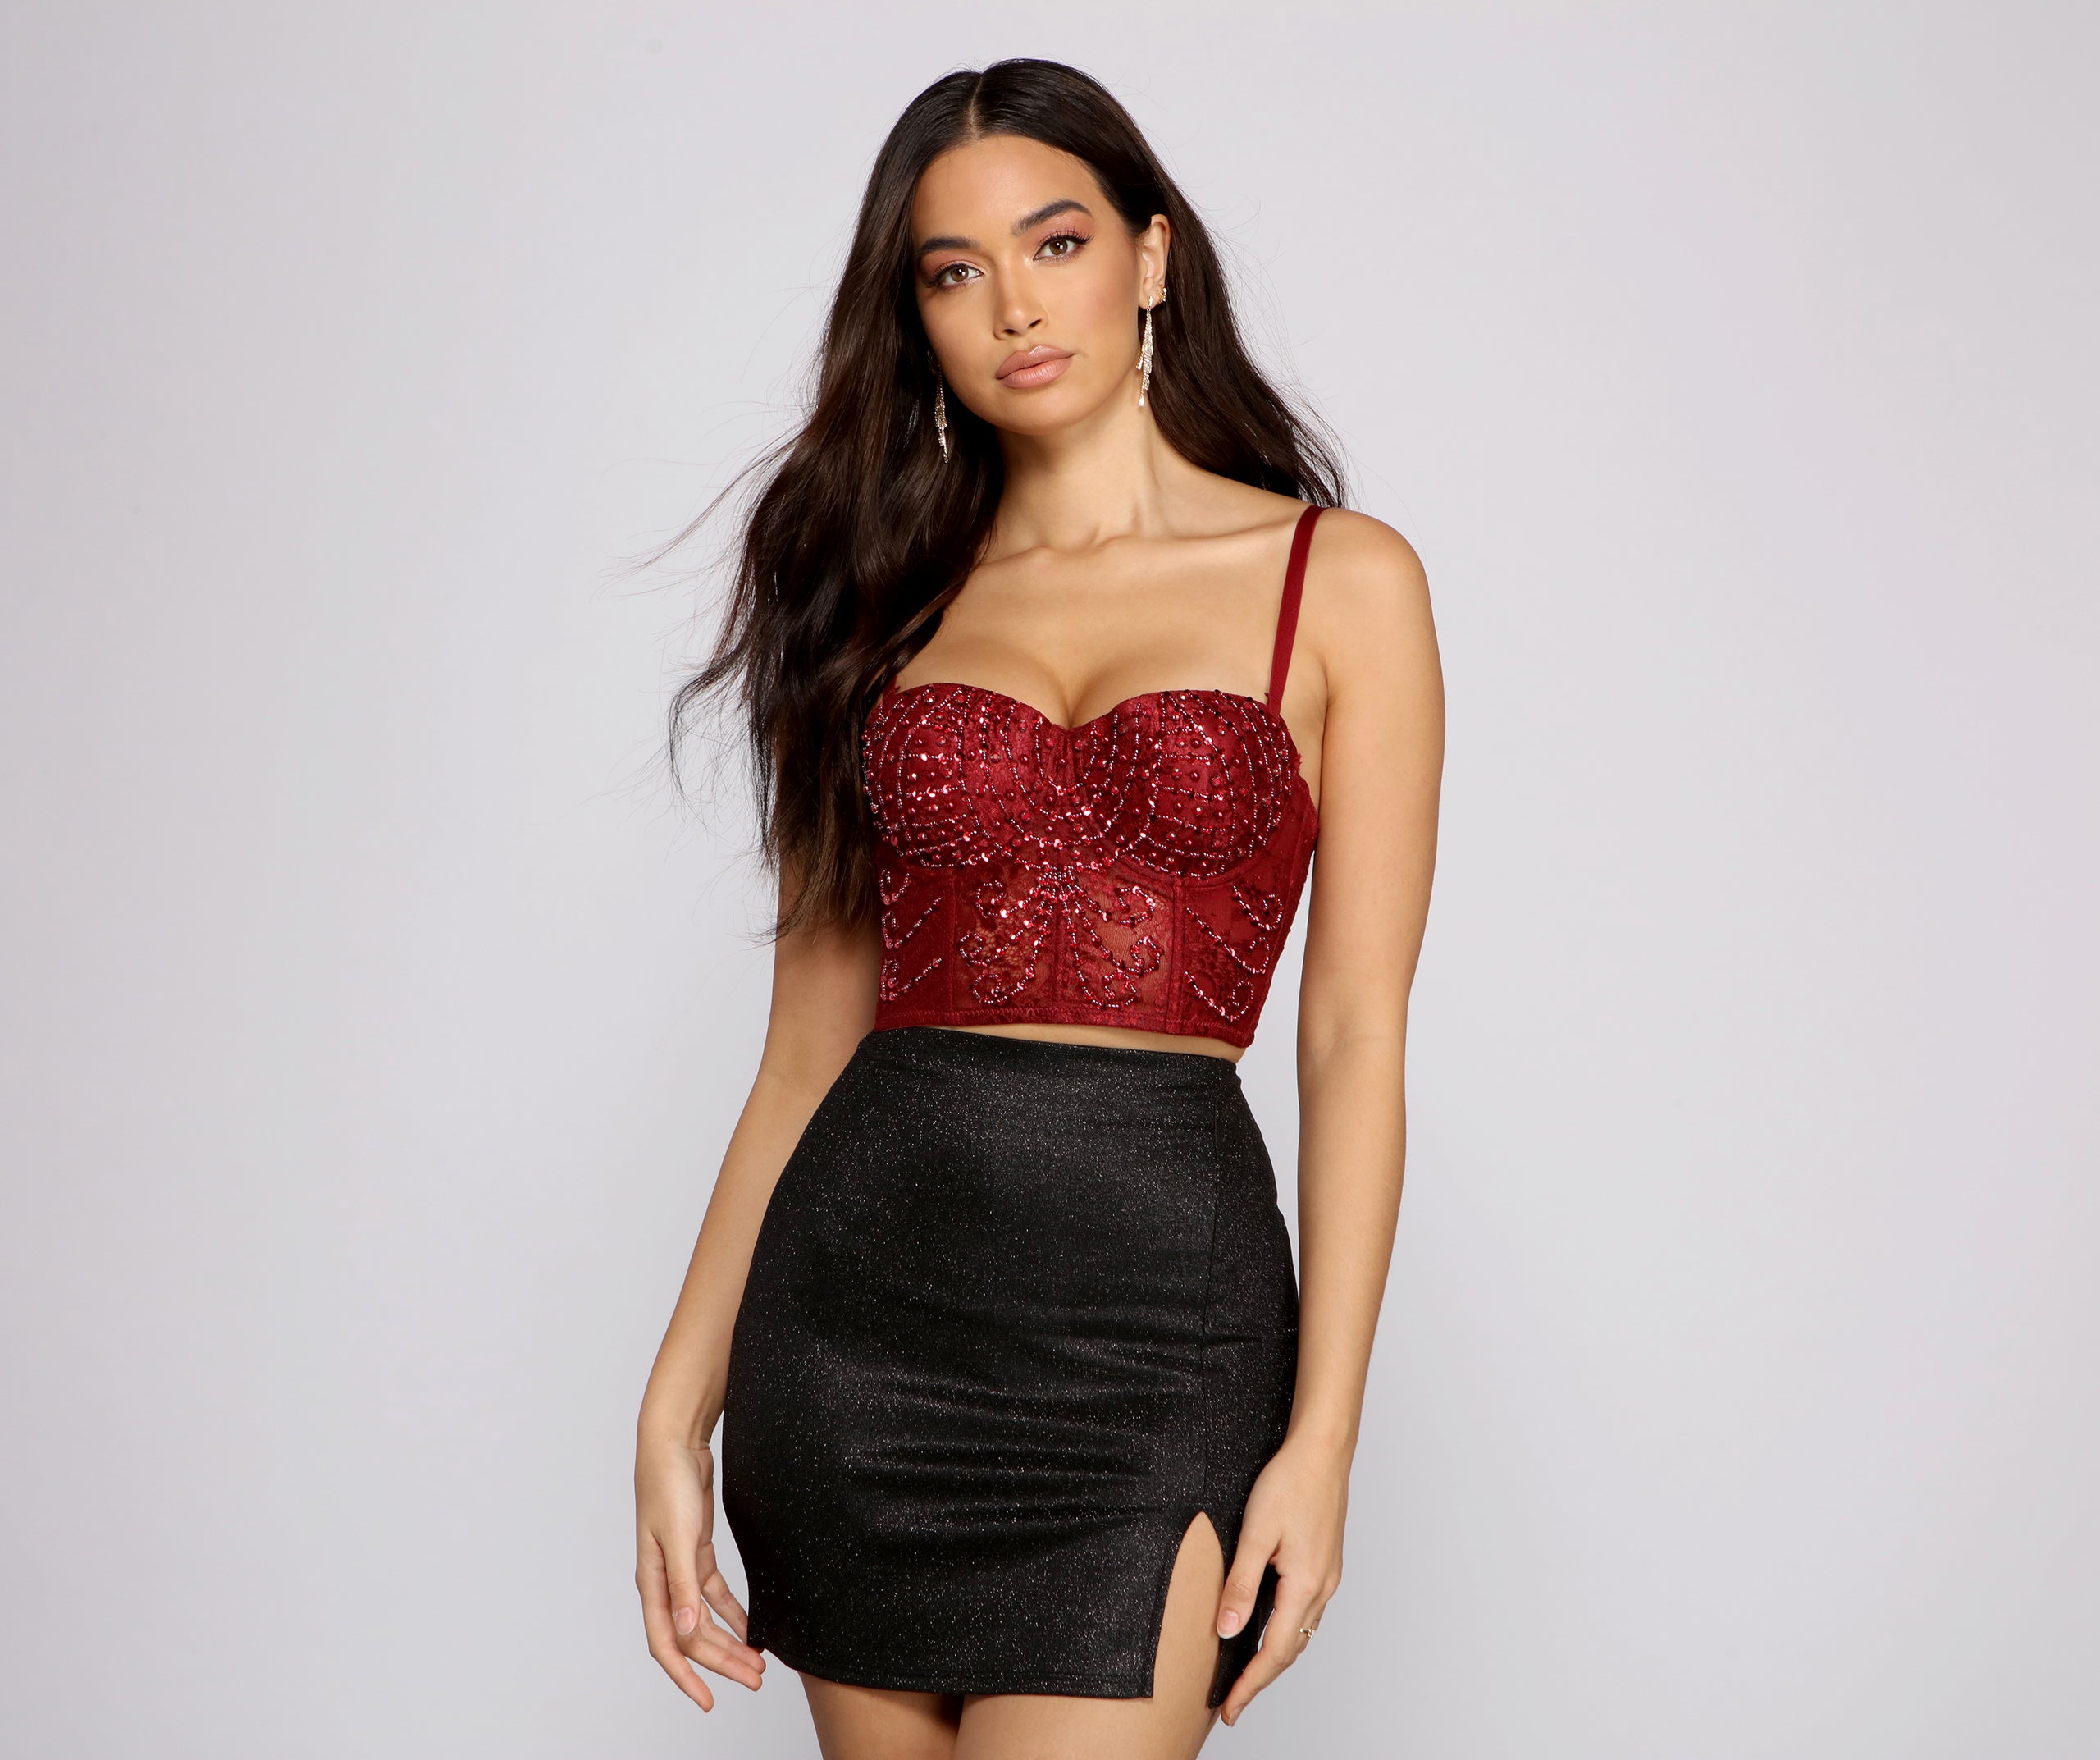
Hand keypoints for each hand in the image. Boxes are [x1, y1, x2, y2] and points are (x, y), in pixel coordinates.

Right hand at [634, 1431, 765, 1709]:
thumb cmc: (669, 1484)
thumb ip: (684, 1585)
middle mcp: (664, 1581)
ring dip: (730, 1641)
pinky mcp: (697, 1551)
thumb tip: (688, 1632)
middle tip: (755, 1680)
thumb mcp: (680, 1536)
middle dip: (722, 1662)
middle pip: (693, 1637)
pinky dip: (733, 1612)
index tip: (709, 1701)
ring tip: (757, 1662)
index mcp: (653, 1582)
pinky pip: (715, 1593)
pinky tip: (751, 1626)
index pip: (667, 1645)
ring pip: (705, 1619)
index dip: (686, 1677)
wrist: (674, 1443)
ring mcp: (681, 1567)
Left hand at [1214, 1434, 1348, 1726]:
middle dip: (1260, 1680)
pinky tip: (1271, 1628)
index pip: (1274, 1653)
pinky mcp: (1326, 1563)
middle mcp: (1322, 1588)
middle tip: (1232, 1702)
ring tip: (1246, 1674)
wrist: (1322, 1451)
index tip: (1229, 1710)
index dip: (1250, 1686)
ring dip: (1274, 1657)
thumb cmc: (1288, 1483)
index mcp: (1304, 1586)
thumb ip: (1241, 1585)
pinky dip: (1286, 1632)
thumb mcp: (1255, 1534)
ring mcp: (1328, 1576)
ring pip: (1300, 1633)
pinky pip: (1306, 1612)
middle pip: (1290, 1650)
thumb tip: (1226, 1630)